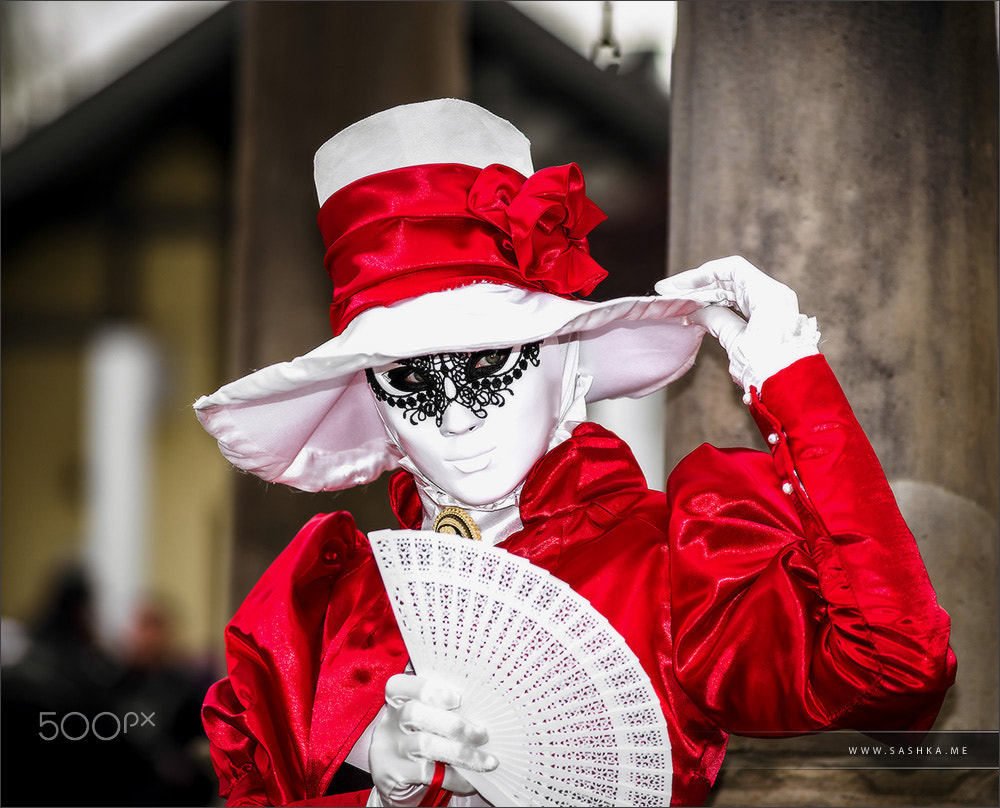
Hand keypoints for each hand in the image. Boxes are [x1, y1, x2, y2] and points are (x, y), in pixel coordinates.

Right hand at [369, 674, 497, 805]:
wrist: (394, 778)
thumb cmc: (418, 739)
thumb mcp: (422, 719)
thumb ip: (441, 709)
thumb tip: (483, 709)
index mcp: (396, 701)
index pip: (399, 685)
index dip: (426, 689)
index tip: (457, 698)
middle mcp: (389, 722)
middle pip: (415, 713)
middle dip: (453, 724)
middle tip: (482, 735)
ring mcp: (390, 750)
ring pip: (424, 744)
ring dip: (461, 753)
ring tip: (486, 761)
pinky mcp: (395, 775)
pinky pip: (429, 774)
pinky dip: (455, 777)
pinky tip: (471, 781)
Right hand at [655, 255, 819, 390]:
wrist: (792, 390)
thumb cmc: (768, 367)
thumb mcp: (736, 341)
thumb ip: (714, 318)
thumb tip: (696, 312)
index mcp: (768, 294)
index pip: (730, 269)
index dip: (699, 275)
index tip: (676, 285)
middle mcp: (773, 295)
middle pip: (730, 280)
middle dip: (699, 286)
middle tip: (671, 294)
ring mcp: (774, 306)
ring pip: (734, 292)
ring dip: (708, 297)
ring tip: (683, 304)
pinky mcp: (771, 319)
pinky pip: (742, 305)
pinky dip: (721, 307)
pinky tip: (701, 313)